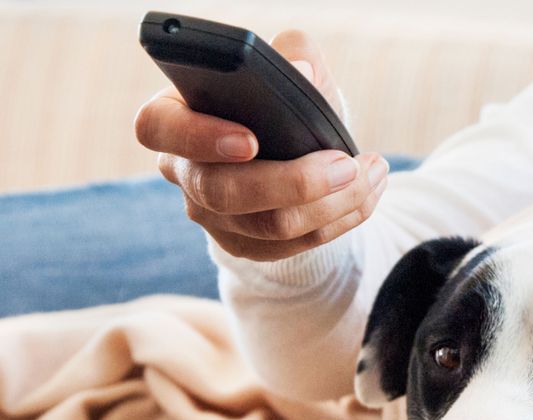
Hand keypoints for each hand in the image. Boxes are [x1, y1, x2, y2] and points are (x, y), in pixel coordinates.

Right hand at [134, 30, 388, 261]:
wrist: (298, 152)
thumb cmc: (282, 105)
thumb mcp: (290, 72)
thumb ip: (295, 56)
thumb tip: (304, 72)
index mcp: (175, 117)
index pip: (157, 128)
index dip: (198, 136)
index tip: (251, 139)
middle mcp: (184, 172)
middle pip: (222, 193)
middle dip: (294, 182)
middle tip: (347, 164)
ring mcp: (212, 217)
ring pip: (269, 227)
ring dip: (334, 203)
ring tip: (373, 172)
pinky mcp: (246, 246)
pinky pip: (296, 245)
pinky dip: (342, 220)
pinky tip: (368, 194)